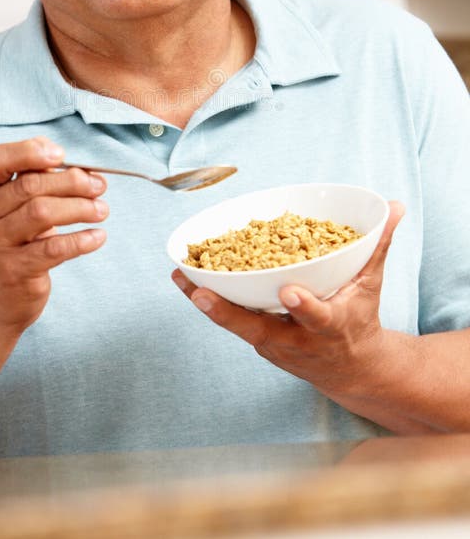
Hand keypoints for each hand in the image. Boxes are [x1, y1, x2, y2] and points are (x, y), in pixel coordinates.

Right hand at [0, 137, 107, 333]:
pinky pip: (55, 248)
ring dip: (80, 207)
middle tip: (98, 186)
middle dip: (72, 181)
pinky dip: (82, 239)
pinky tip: (98, 236)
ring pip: (43, 212)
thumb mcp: (4, 212)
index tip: (62, 155)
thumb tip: (76, 166)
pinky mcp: (15, 271)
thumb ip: (29, 184)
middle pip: (29, 186)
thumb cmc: (6, 247)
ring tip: (101, 210)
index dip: (30, 151)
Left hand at [172, 202, 403, 399]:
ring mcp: (273, 344)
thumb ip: (378, 245)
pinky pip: (230, 319)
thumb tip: (396, 206)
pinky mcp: (257, 340)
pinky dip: (207, 301)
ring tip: (181, 276)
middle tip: (201, 295)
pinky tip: (183, 278)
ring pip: (236, 324)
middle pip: (259, 329)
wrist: (350, 370)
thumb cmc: (358, 320)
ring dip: (207, 303)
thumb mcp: (371, 285)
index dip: (304, 306)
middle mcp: (297, 340)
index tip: (290, 292)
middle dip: (229, 315)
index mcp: (329, 326)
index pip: (317, 317)